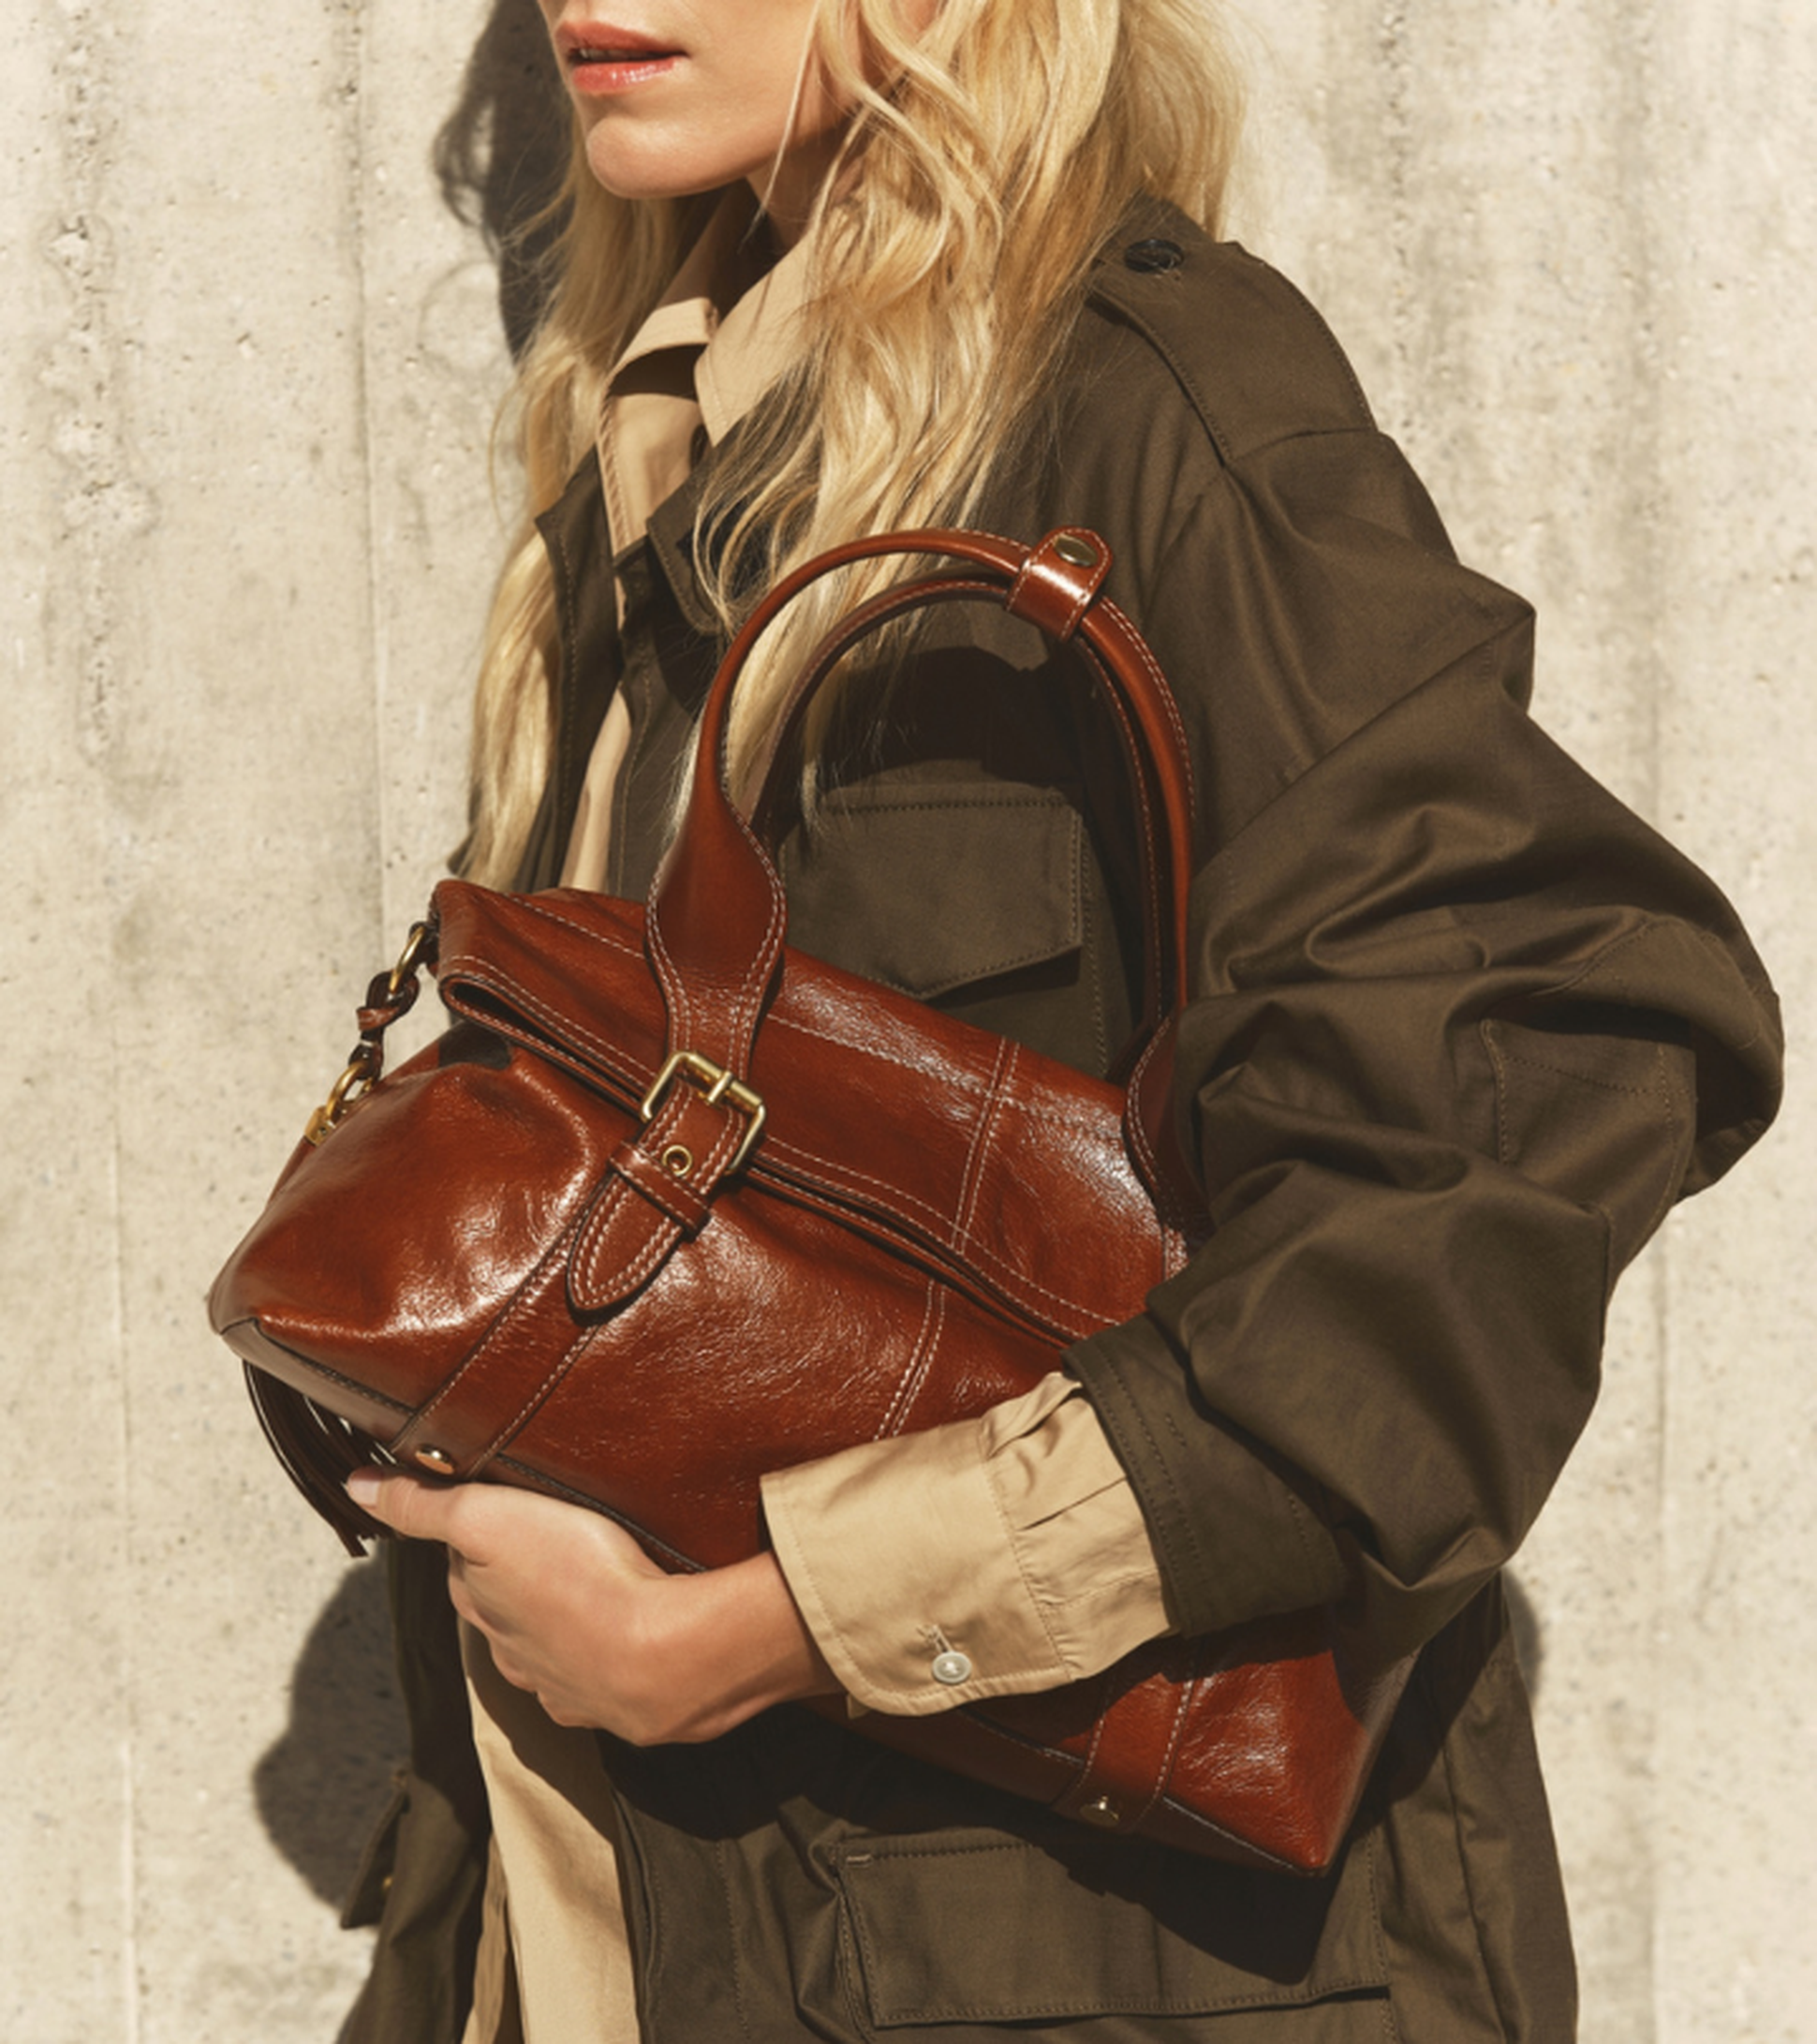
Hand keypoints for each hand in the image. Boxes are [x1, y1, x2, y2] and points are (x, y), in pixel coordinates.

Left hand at [345, 1469, 838, 1743]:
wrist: (661, 1656)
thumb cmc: (574, 1577)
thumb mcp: (485, 1518)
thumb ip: (422, 1504)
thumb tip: (354, 1485)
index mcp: (482, 1610)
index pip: (462, 1570)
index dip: (479, 1535)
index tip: (502, 1509)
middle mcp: (514, 1657)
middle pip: (506, 1613)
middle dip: (521, 1585)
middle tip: (555, 1542)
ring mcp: (566, 1685)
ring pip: (552, 1650)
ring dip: (565, 1624)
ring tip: (596, 1587)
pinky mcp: (617, 1703)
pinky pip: (602, 1677)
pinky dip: (608, 1656)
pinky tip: (629, 1634)